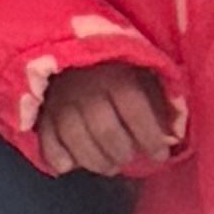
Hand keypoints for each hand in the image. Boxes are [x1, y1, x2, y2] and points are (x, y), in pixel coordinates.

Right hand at [35, 66, 176, 180]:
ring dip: (95, 161)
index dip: (150, 138)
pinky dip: (60, 159)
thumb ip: (157, 99)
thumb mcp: (140, 72)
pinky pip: (47, 143)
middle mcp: (86, 90)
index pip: (135, 112)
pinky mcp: (41, 114)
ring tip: (108, 166)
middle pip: (105, 131)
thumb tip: (172, 133)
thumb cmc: (112, 67)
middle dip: (121, 153)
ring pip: (76, 140)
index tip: (160, 155)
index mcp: (116, 76)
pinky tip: (73, 164)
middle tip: (127, 158)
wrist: (64, 47)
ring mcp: (59, 103)